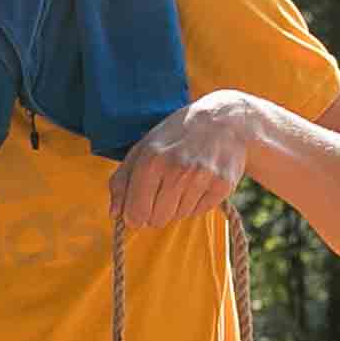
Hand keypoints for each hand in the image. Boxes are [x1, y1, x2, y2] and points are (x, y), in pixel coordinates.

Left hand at [106, 95, 256, 229]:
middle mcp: (176, 168)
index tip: (138, 208)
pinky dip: (195, 202)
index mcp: (151, 159)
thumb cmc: (176, 136)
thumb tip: (114, 214)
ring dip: (176, 205)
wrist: (224, 120)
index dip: (133, 216)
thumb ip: (122, 180)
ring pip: (178, 216)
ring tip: (183, 180)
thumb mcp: (142, 148)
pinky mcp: (222, 185)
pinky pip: (199, 212)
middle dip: (155, 210)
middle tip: (163, 190)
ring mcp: (201, 177)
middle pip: (156, 219)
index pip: (135, 212)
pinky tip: (198, 182)